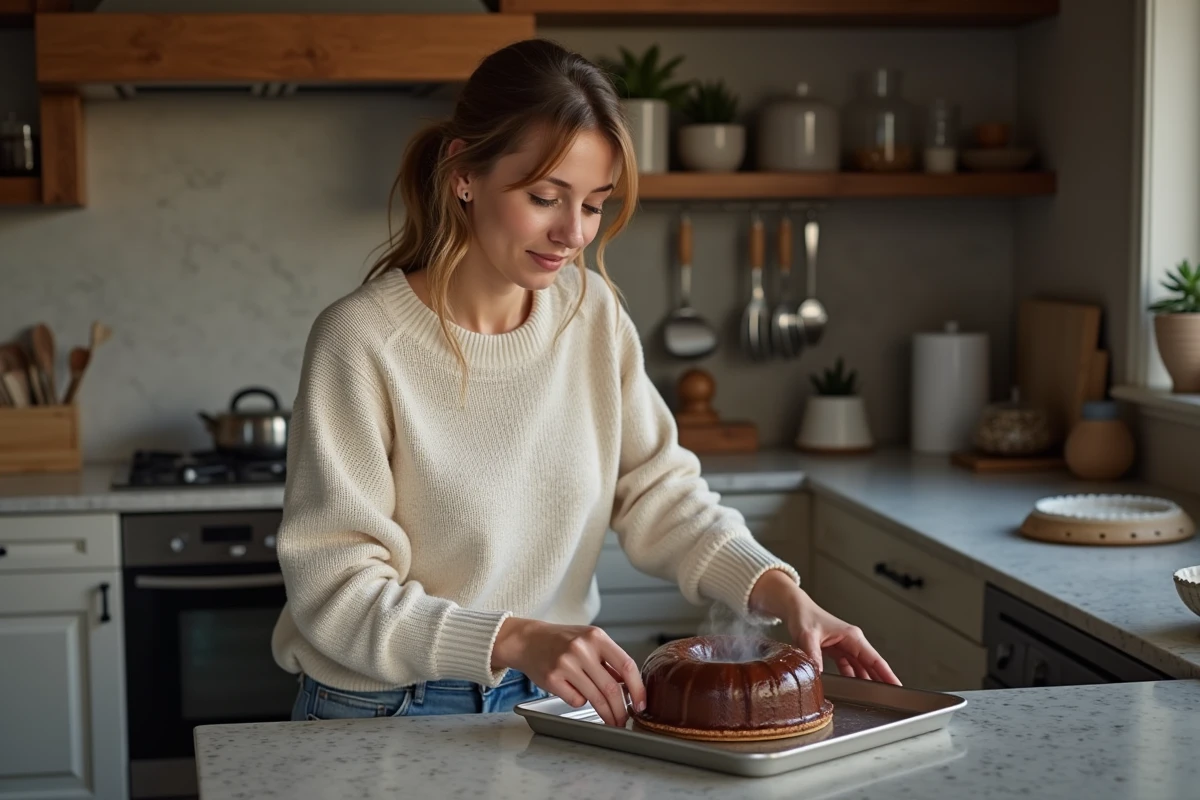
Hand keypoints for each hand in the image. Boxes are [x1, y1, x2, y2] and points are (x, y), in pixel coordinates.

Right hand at [492, 617, 646, 726]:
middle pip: (611, 687)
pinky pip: (576, 700)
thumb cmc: (562, 641)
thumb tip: (630, 687)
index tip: (641, 704)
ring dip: (607, 714)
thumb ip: (609, 660)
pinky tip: (574, 691)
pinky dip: (580, 701)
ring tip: (611, 720)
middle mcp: (582, 648)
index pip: (626, 665)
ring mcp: (566, 663)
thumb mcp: (588, 641)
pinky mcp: (552, 678)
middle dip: (622, 710)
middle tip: (625, 720)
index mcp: (596, 636)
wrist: (528, 640)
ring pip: (595, 698)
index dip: (637, 688)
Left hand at [750, 569, 901, 684]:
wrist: (796, 609)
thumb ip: (813, 654)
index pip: (874, 658)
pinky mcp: (838, 650)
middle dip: (881, 681)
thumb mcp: (807, 636)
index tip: (897, 687)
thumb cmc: (805, 617)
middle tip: (889, 699)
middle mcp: (852, 642)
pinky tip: (853, 689)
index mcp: (852, 636)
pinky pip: (849, 667)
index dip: (887, 674)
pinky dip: (852, 677)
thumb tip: (818, 673)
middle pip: (871, 665)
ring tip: (873, 698)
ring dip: (866, 681)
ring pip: (861, 667)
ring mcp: (846, 646)